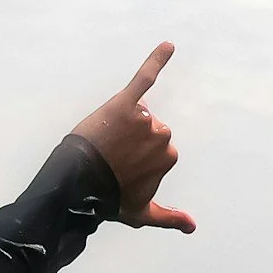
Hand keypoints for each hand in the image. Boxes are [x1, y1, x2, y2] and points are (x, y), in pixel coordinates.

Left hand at [71, 42, 195, 232]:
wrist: (80, 185)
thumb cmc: (111, 200)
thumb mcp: (143, 213)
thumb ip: (170, 218)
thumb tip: (193, 226)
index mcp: (169, 155)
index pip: (156, 145)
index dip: (136, 156)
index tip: (122, 168)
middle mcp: (162, 134)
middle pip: (149, 127)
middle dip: (131, 139)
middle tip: (111, 156)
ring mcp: (144, 118)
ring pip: (138, 112)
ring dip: (124, 123)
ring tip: (105, 142)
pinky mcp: (127, 102)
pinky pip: (144, 78)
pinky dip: (157, 60)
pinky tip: (168, 46)